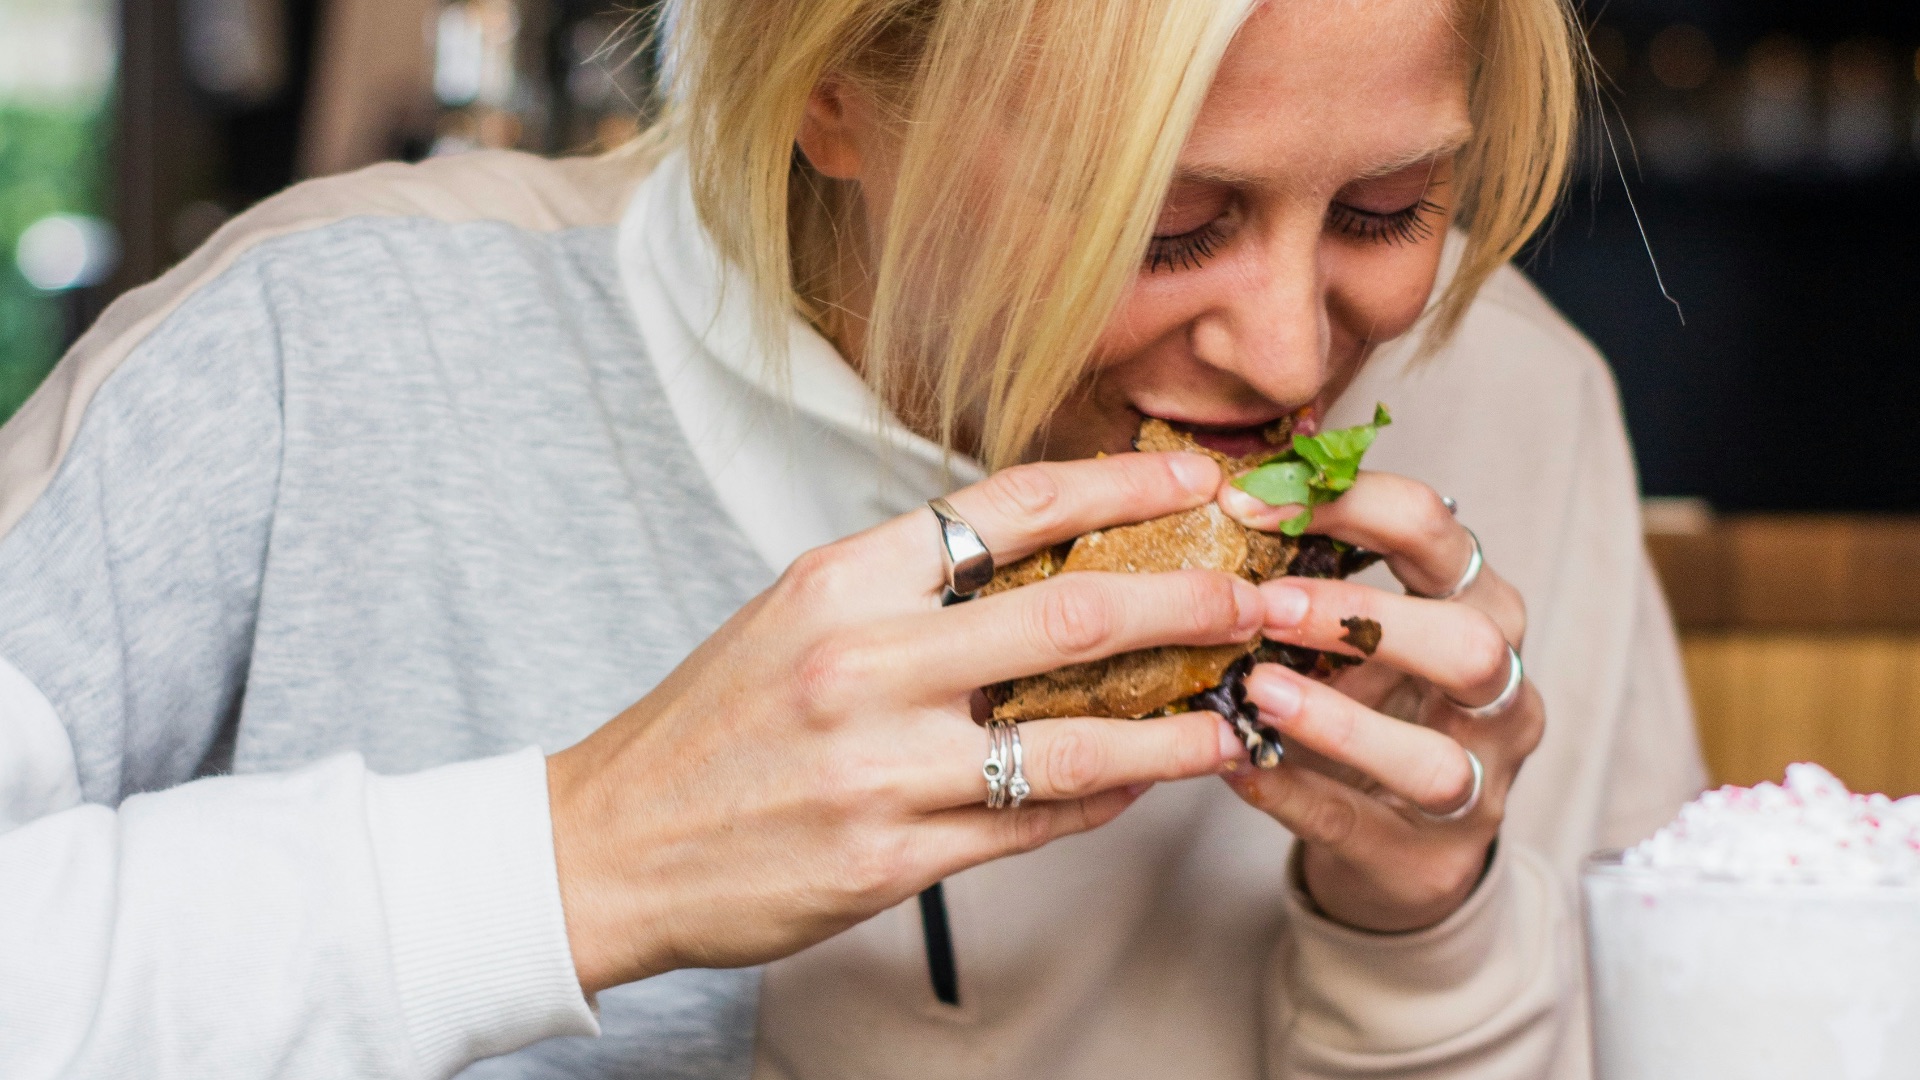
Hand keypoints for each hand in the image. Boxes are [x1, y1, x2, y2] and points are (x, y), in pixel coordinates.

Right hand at [548, 452, 1258, 992]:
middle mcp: (865, 662)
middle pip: (1073, 614)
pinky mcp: (890, 859)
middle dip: (1191, 601)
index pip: (1011, 505)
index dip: (1123, 483)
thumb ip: (910, 588)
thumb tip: (1042, 562)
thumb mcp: (796, 617)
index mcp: (843, 579)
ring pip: (1076, 741)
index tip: (1199, 474)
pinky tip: (1143, 783)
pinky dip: (1103, 801)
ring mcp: (881, 767)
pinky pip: (1033, 824)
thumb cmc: (711, 724)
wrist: (610, 843)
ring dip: (1175, 727)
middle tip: (1260, 598)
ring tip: (1234, 717)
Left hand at [1217, 474, 1541, 931]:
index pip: (1440, 532)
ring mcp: (1479, 788)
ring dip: (1338, 722)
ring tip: (1256, 690)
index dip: (1351, 504)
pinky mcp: (1429, 862)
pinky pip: (1360, 827)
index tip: (1251, 504)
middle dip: (1364, 618)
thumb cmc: (1369, 709)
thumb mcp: (1353, 635)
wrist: (1396, 849)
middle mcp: (1501, 696)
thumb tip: (1224, 496)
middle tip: (1266, 605)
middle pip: (1471, 644)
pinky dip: (1293, 793)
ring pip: (1434, 759)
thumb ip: (1310, 575)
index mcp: (1481, 608)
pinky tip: (1237, 764)